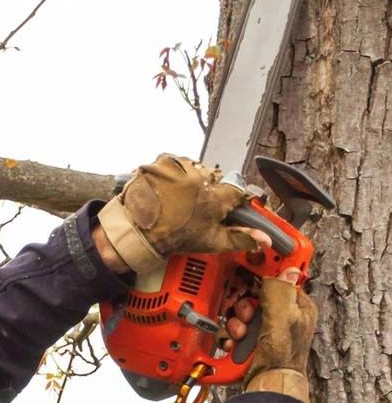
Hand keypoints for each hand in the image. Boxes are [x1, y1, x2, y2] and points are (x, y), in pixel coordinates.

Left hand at [98, 154, 261, 274]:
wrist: (136, 232)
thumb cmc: (173, 238)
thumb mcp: (210, 241)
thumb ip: (241, 237)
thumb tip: (265, 238)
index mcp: (214, 197)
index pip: (235, 188)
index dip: (229, 197)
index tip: (222, 204)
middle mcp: (199, 177)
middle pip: (214, 177)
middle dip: (207, 188)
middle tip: (193, 205)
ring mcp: (179, 167)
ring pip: (194, 168)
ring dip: (189, 179)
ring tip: (176, 198)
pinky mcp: (162, 161)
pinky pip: (174, 163)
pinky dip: (171, 173)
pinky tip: (165, 189)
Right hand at [243, 267, 316, 402]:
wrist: (268, 383)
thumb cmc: (283, 356)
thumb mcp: (284, 316)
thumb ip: (281, 289)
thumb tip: (287, 269)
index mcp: (297, 306)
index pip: (280, 279)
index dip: (265, 274)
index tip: (250, 268)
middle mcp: (282, 316)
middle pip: (254, 295)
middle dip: (245, 306)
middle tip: (247, 316)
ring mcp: (265, 328)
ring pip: (241, 312)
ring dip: (236, 323)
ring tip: (241, 335)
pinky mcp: (250, 340)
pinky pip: (233, 329)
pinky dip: (230, 336)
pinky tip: (235, 343)